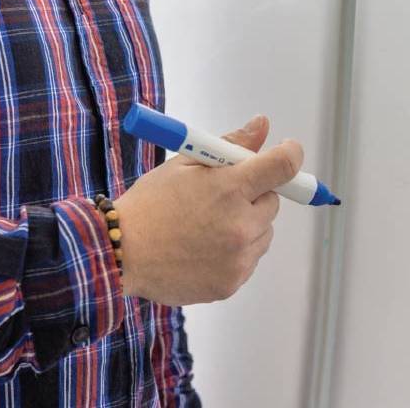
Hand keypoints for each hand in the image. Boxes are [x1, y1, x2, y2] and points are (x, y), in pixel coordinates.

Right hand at [113, 115, 303, 305]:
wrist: (119, 254)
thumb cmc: (150, 204)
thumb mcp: (185, 163)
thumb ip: (230, 144)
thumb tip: (262, 125)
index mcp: (229, 189)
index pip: (283, 167)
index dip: (290, 155)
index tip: (287, 151)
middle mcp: (240, 225)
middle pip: (273, 202)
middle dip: (254, 195)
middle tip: (222, 195)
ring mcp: (238, 258)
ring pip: (263, 233)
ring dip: (247, 225)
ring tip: (207, 225)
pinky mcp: (231, 283)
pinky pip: (249, 260)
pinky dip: (235, 252)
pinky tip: (203, 247)